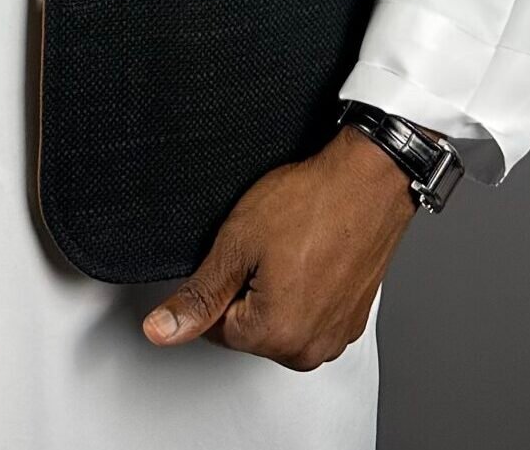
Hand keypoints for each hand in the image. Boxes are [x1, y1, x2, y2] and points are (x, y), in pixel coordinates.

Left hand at [142, 125, 415, 368]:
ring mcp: (336, 336)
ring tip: (290, 250)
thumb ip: (198, 295)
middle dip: (245, 291)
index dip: (217, 282)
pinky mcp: (352, 321)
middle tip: (265, 248)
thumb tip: (162, 329)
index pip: (214, 328)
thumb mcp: (236, 243)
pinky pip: (309, 315)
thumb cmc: (311, 202)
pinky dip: (303, 290)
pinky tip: (310, 256)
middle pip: (247, 330)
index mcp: (276, 335)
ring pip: (278, 323)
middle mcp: (310, 348)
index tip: (237, 254)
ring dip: (275, 292)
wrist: (367, 180)